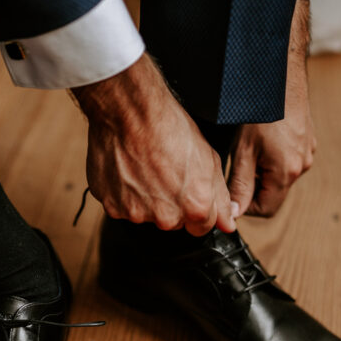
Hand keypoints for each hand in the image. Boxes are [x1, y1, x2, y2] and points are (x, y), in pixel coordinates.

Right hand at [72, 55, 235, 235]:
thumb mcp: (209, 160)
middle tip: (164, 172)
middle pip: (172, 222)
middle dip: (170, 204)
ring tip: (144, 168)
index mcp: (195, 208)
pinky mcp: (113, 206)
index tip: (186, 188)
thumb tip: (227, 223)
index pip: (201, 227)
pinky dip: (123, 193)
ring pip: (145, 215)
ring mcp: (137, 214)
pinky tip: (128, 170)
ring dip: (145, 198)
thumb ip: (220, 198)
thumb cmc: (170, 129)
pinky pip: (121, 207)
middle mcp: (166, 218)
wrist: (131, 112)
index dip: (196, 206)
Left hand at [228, 0, 315, 217]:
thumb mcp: (242, 152)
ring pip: (280, 177)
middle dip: (253, 187)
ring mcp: (307, 153)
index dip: (244, 206)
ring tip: (249, 149)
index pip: (265, 209)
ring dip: (262, 171)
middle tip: (237, 166)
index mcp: (287, 172)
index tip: (231, 192)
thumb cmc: (259, 110)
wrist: (279, 76)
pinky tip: (263, 139)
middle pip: (273, 193)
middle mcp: (302, 165)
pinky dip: (272, 158)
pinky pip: (288, 160)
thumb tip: (233, 215)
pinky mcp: (307, 141)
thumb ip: (239, 186)